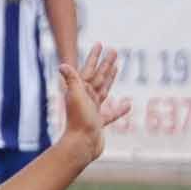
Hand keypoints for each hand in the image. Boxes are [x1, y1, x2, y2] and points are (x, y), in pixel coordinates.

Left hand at [59, 42, 131, 158]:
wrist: (81, 145)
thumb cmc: (79, 121)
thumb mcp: (76, 97)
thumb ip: (72, 80)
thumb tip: (62, 65)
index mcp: (81, 91)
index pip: (89, 69)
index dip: (94, 57)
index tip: (100, 44)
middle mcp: (86, 98)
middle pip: (98, 77)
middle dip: (105, 63)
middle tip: (113, 50)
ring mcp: (93, 110)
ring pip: (104, 90)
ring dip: (110, 79)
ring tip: (116, 68)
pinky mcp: (99, 123)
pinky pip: (111, 114)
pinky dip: (119, 109)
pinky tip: (128, 105)